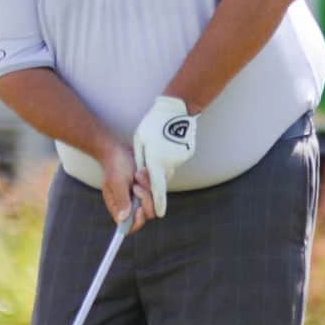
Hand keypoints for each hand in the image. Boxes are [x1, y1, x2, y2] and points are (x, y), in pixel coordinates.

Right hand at [100, 139, 154, 232]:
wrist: (119, 150)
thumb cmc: (115, 165)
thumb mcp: (117, 182)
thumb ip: (121, 200)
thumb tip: (123, 218)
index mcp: (119, 207)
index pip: (129, 226)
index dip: (137, 222)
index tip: (139, 208)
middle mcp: (130, 205)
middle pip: (147, 214)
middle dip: (145, 199)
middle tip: (137, 185)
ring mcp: (141, 198)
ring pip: (154, 202)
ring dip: (148, 188)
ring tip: (139, 175)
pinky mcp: (148, 189)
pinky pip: (157, 191)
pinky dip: (152, 181)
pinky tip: (144, 172)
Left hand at [133, 96, 196, 216]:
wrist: (177, 109)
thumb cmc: (154, 124)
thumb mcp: (140, 141)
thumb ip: (140, 161)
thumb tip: (140, 177)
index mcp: (156, 161)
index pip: (156, 188)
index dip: (157, 203)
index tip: (158, 214)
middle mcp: (170, 164)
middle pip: (160, 181)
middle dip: (151, 181)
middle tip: (141, 170)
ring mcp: (180, 160)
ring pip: (167, 172)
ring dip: (159, 168)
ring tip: (155, 149)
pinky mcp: (185, 155)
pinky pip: (173, 163)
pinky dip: (167, 159)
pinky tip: (165, 146)